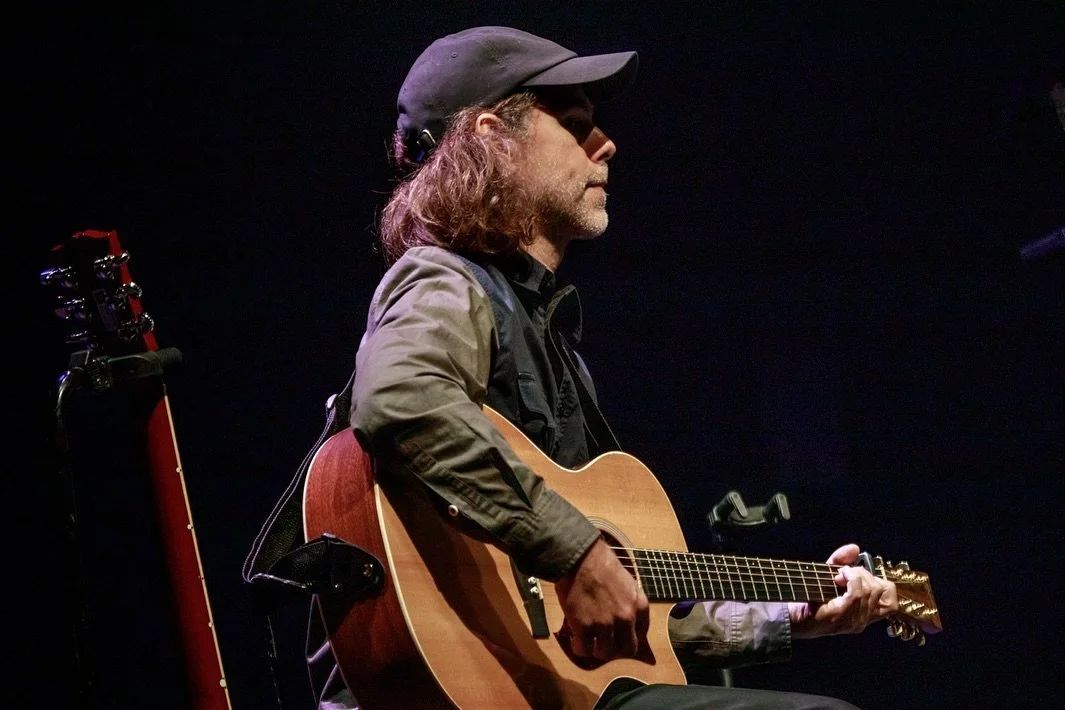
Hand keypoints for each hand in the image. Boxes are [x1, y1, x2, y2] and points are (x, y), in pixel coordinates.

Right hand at [554, 537, 649, 660]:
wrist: (579, 556)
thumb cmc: (601, 562)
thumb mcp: (626, 581)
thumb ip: (630, 601)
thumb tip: (625, 612)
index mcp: (639, 604)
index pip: (642, 633)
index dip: (631, 636)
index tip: (622, 635)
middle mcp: (626, 617)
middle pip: (628, 649)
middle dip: (617, 649)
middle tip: (606, 642)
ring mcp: (605, 624)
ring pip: (605, 653)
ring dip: (597, 650)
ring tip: (589, 642)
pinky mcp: (584, 627)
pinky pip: (584, 649)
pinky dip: (580, 648)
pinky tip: (576, 640)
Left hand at [788, 543, 898, 638]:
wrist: (787, 616)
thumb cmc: (808, 598)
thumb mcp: (827, 576)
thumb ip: (841, 561)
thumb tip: (855, 548)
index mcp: (863, 615)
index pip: (891, 602)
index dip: (881, 584)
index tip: (860, 576)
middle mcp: (862, 621)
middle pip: (881, 590)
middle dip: (864, 574)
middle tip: (844, 573)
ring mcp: (852, 622)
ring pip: (870, 590)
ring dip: (855, 575)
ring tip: (839, 575)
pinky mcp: (839, 617)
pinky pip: (856, 594)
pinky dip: (850, 579)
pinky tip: (837, 577)